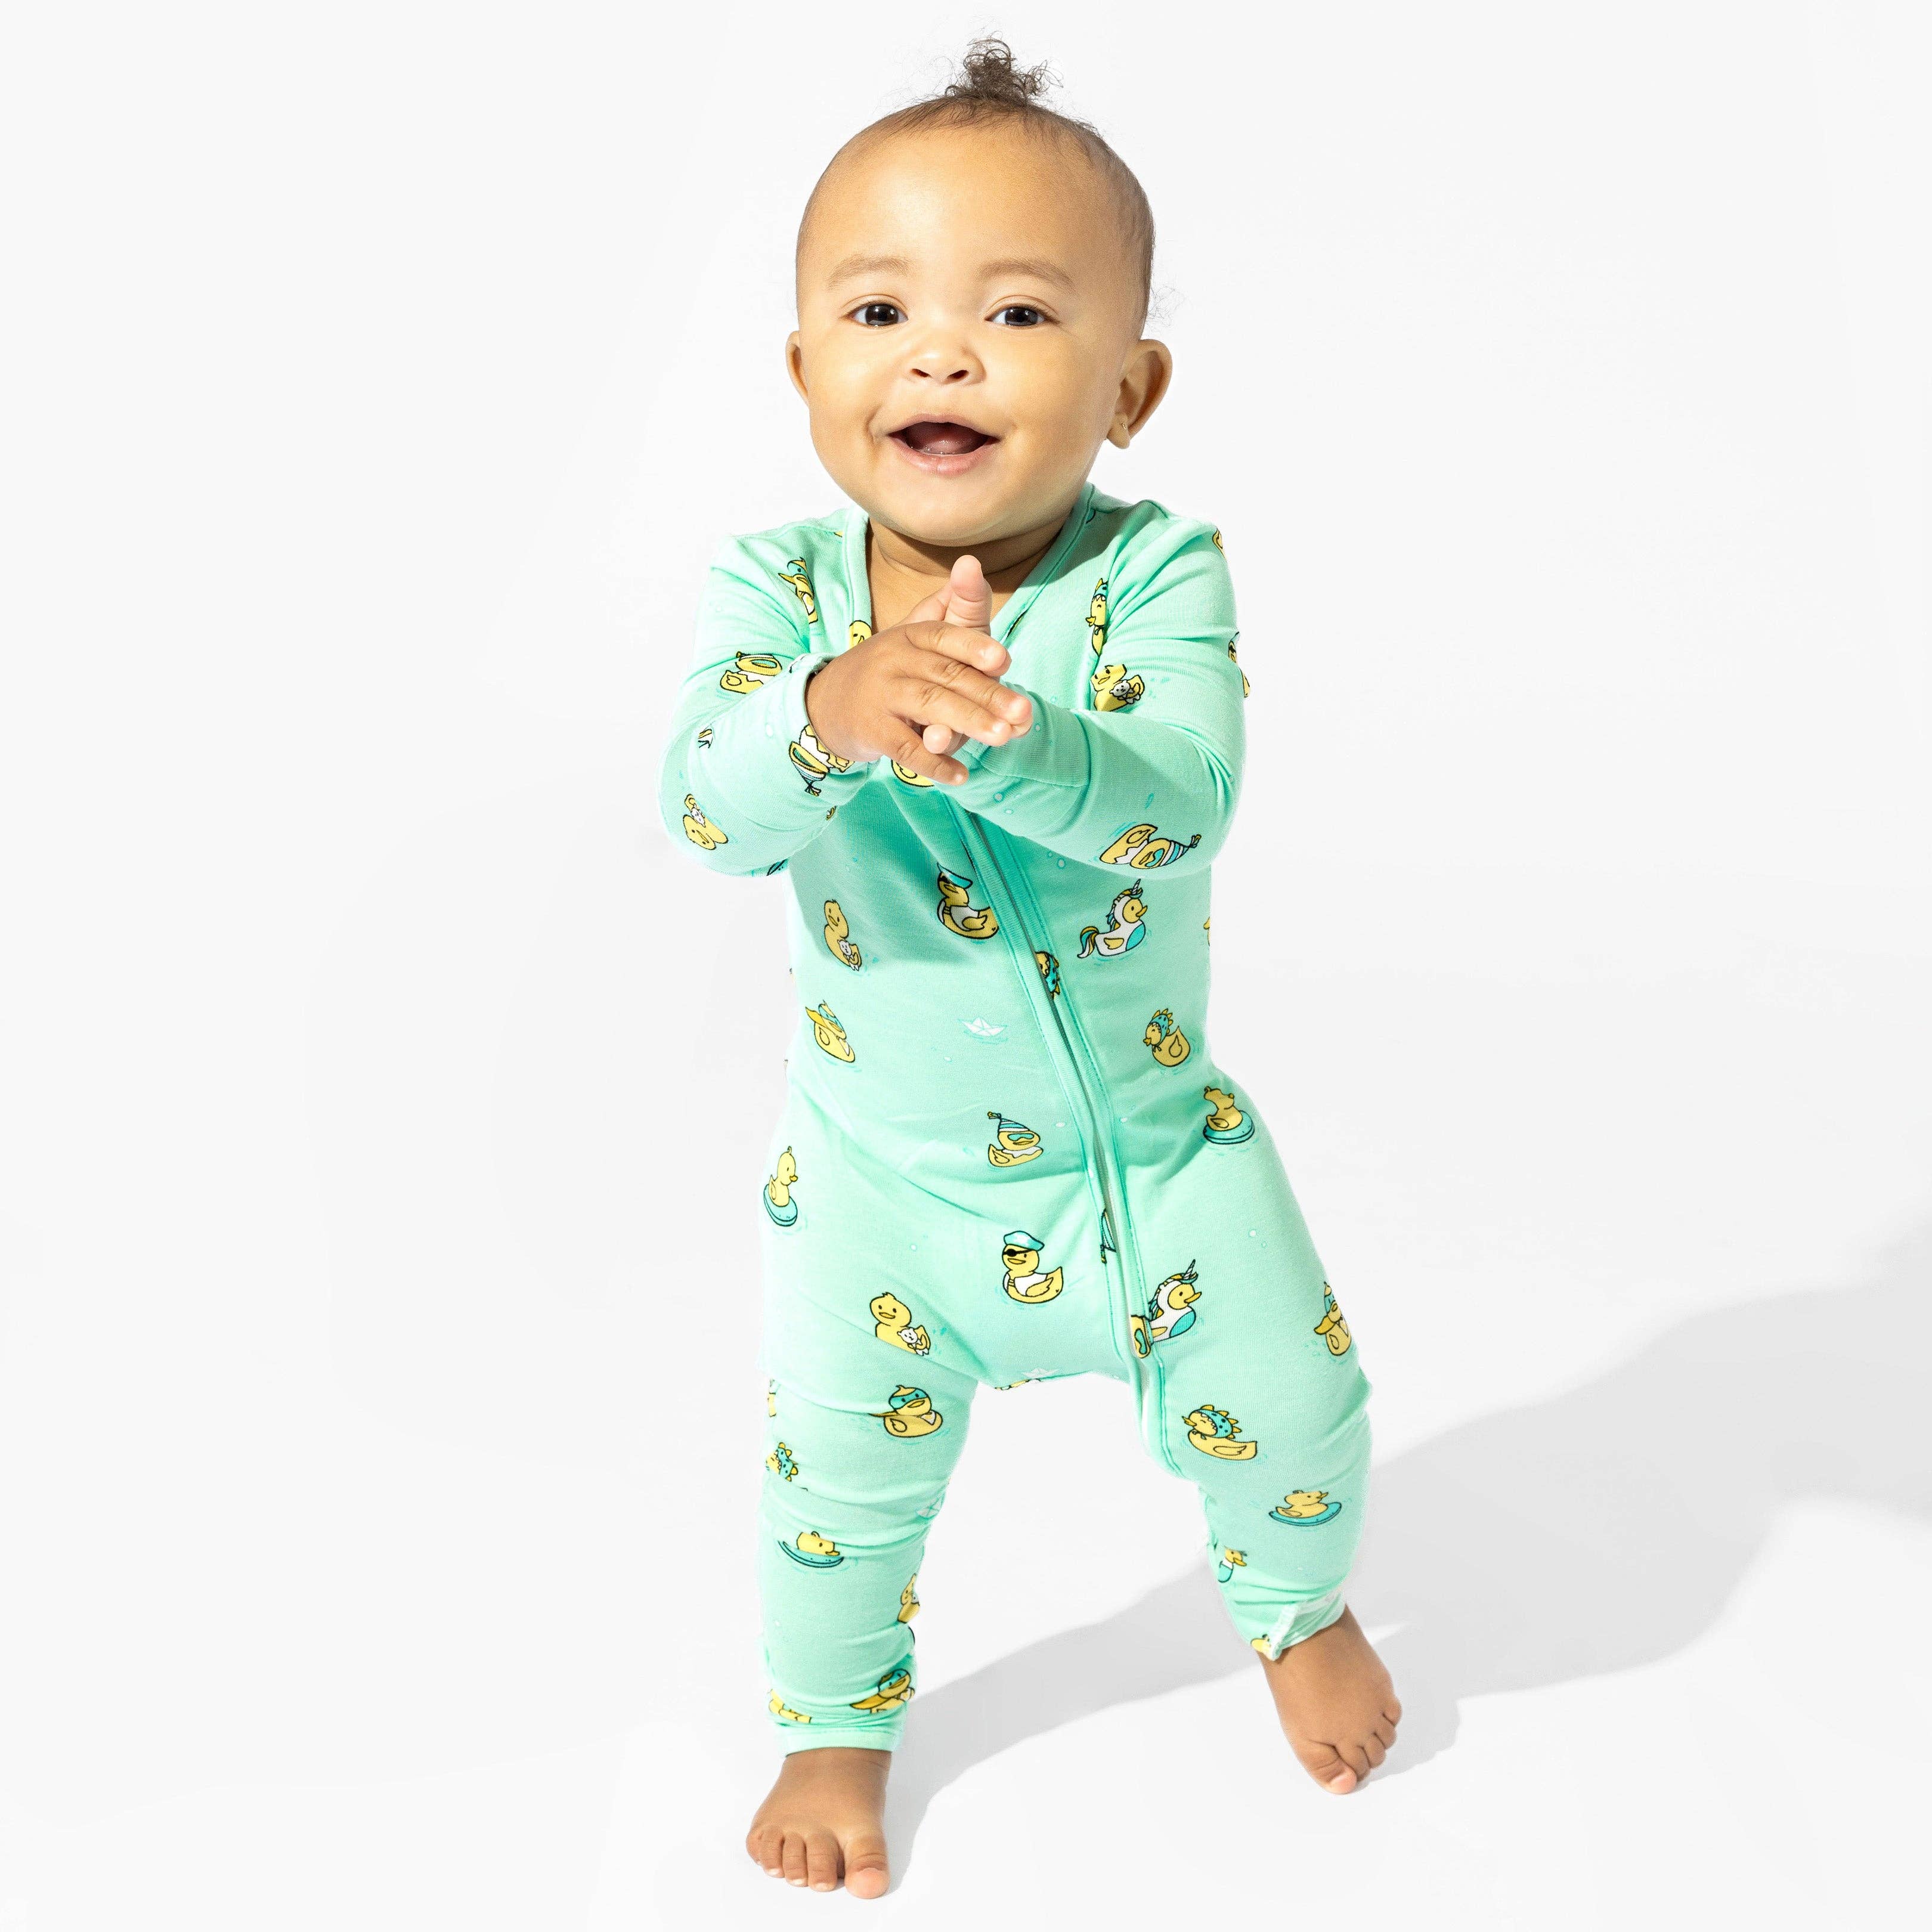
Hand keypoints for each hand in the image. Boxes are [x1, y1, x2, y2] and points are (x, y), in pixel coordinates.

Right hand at [805, 555, 1032, 785]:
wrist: (826, 703)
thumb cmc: (890, 669)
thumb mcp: (915, 634)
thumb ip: (952, 608)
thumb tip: (971, 564)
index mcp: (910, 635)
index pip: (944, 636)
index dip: (973, 645)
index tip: (1004, 659)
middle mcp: (894, 660)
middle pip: (946, 675)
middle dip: (987, 694)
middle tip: (1022, 712)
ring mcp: (882, 696)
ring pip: (929, 707)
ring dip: (968, 723)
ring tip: (1001, 737)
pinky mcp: (871, 732)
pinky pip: (906, 749)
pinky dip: (934, 763)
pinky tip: (961, 776)